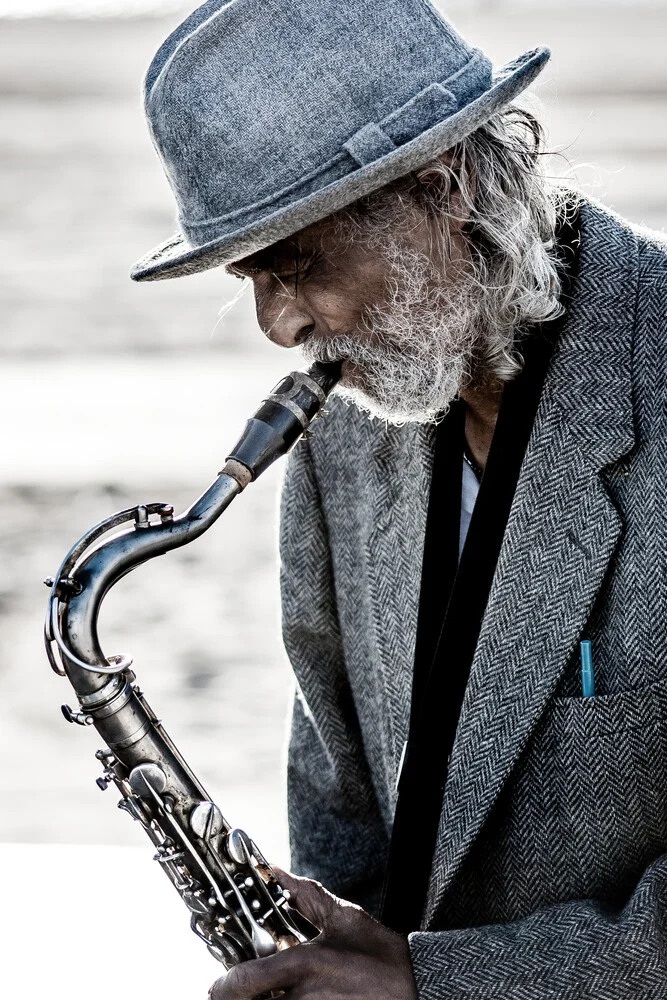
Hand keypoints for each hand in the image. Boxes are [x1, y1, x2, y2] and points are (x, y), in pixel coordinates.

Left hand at [209, 868, 418, 999]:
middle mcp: (305, 998)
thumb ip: (304, 894)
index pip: (245, 981)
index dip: (223, 987)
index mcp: (305, 964)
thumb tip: (275, 870)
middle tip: (233, 995)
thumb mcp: (342, 917)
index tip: (219, 985)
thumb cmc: (380, 953)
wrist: (416, 987)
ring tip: (265, 997)